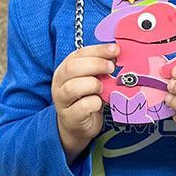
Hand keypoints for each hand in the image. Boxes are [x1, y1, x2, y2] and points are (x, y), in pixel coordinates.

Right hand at [52, 43, 118, 162]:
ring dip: (93, 85)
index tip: (115, 50)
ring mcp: (62, 101)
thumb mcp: (92, 79)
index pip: (79, 53)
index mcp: (65, 69)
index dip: (98, 50)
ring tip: (102, 88)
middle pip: (72, 68)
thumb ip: (99, 67)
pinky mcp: (70, 117)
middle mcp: (59, 83)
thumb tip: (116, 53)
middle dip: (95, 65)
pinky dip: (95, 103)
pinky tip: (99, 103)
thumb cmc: (87, 98)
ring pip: (73, 87)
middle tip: (111, 68)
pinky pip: (82, 106)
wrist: (77, 125)